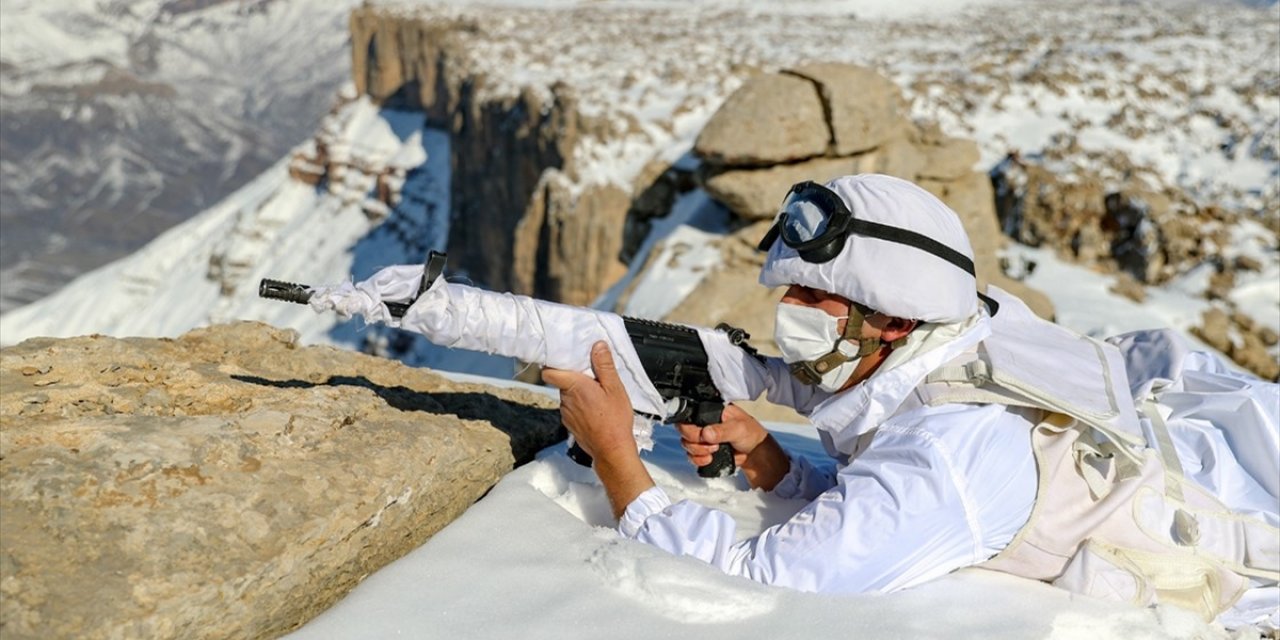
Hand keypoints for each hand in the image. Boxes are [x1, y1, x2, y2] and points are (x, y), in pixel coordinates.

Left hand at [543, 342, 653, 518]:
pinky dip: (580, 407)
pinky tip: (596, 410)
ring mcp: (566, 414)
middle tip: (593, 378)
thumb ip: (604, 366)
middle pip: (562, 383)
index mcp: (574, 387)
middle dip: (575, 379)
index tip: (565, 360)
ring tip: (597, 396)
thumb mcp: (615, 388)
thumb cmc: (614, 420)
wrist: (612, 450)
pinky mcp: (570, 424)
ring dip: (578, 394)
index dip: (554, 365)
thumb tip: (597, 346)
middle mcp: (566, 400)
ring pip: (567, 397)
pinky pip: (572, 410)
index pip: (550, 372)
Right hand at [678, 404, 788, 490]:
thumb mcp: (739, 428)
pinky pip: (691, 456)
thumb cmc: (750, 434)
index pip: (690, 414)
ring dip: (698, 451)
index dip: (690, 426)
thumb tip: (706, 433)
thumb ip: (722, 430)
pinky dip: (698, 460)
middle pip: (684, 430)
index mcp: (711, 411)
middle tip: (712, 445)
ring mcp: (703, 437)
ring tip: (714, 451)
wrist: (755, 453)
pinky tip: (709, 459)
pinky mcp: (703, 450)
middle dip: (696, 441)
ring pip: (686, 444)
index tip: (701, 435)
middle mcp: (704, 422)